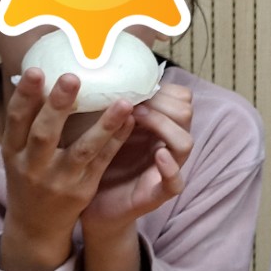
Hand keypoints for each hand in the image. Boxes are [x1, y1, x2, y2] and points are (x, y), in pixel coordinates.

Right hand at [0, 68, 134, 270]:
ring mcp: (59, 180)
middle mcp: (33, 167)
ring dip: (104, 125)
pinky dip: (117, 140)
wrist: (36, 225)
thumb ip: (28, 119)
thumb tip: (36, 72)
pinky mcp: (82, 190)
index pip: (16, 120)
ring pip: (82, 150)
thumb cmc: (28, 175)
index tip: (37, 70)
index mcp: (13, 151)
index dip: (24, 96)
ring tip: (123, 101)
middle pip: (45, 135)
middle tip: (73, 77)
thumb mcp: (18, 151)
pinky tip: (131, 120)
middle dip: (58, 106)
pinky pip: (102, 162)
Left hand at [80, 83, 193, 238]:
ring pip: (185, 142)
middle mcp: (165, 143)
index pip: (179, 97)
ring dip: (164, 125)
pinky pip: (177, 182)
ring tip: (139, 117)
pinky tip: (158, 154)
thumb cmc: (93, 160)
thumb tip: (93, 64)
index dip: (161, 87)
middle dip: (161, 102)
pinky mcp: (158, 194)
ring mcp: (166, 169)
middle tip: (132, 100)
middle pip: (185, 112)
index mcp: (156, 125)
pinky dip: (170, 167)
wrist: (85, 206)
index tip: (132, 84)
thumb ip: (106, 102)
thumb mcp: (99, 125)